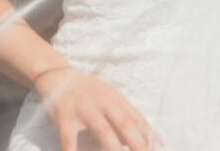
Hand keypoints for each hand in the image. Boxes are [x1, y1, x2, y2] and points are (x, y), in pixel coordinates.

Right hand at [34, 65, 165, 150]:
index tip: (162, 149)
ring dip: (114, 149)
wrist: (57, 76)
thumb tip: (145, 139)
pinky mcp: (65, 117)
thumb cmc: (87, 91)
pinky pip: (70, 138)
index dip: (149, 136)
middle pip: (124, 123)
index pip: (137, 118)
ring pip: (102, 131)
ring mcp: (83, 109)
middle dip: (138, 144)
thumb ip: (124, 116)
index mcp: (115, 98)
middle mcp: (102, 101)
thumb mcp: (108, 98)